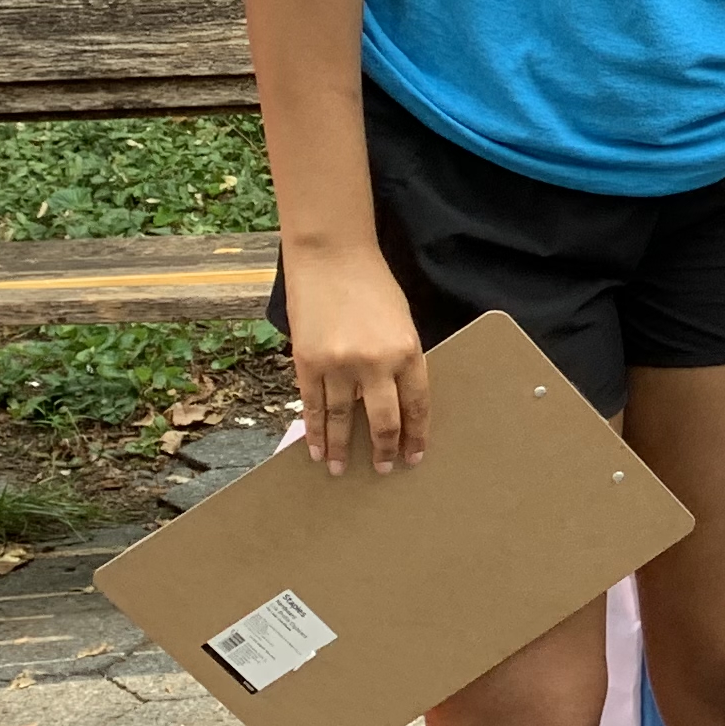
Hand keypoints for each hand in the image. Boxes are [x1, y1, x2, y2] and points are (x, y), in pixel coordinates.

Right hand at [283, 244, 428, 470]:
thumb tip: (393, 400)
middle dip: (384, 450)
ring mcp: (339, 363)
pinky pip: (312, 405)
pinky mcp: (308, 361)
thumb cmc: (372, 286)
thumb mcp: (402, 322)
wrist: (332, 256)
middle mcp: (375, 362)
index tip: (415, 456)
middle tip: (384, 469)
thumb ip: (400, 360)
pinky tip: (315, 449)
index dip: (415, 435)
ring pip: (341, 419)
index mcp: (407, 350)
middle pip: (382, 420)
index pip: (416, 405)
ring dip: (341, 448)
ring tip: (339, 469)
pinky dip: (313, 430)